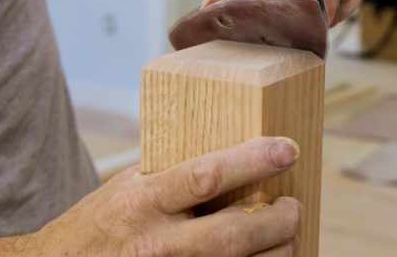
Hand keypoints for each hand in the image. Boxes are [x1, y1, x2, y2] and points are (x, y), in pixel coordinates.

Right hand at [6, 137, 302, 255]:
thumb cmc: (104, 222)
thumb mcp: (130, 184)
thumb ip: (176, 174)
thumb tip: (242, 156)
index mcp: (141, 202)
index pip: (205, 176)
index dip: (252, 162)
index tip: (287, 150)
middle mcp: (153, 244)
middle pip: (234, 234)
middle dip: (279, 220)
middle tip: (293, 207)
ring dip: (277, 253)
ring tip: (287, 238)